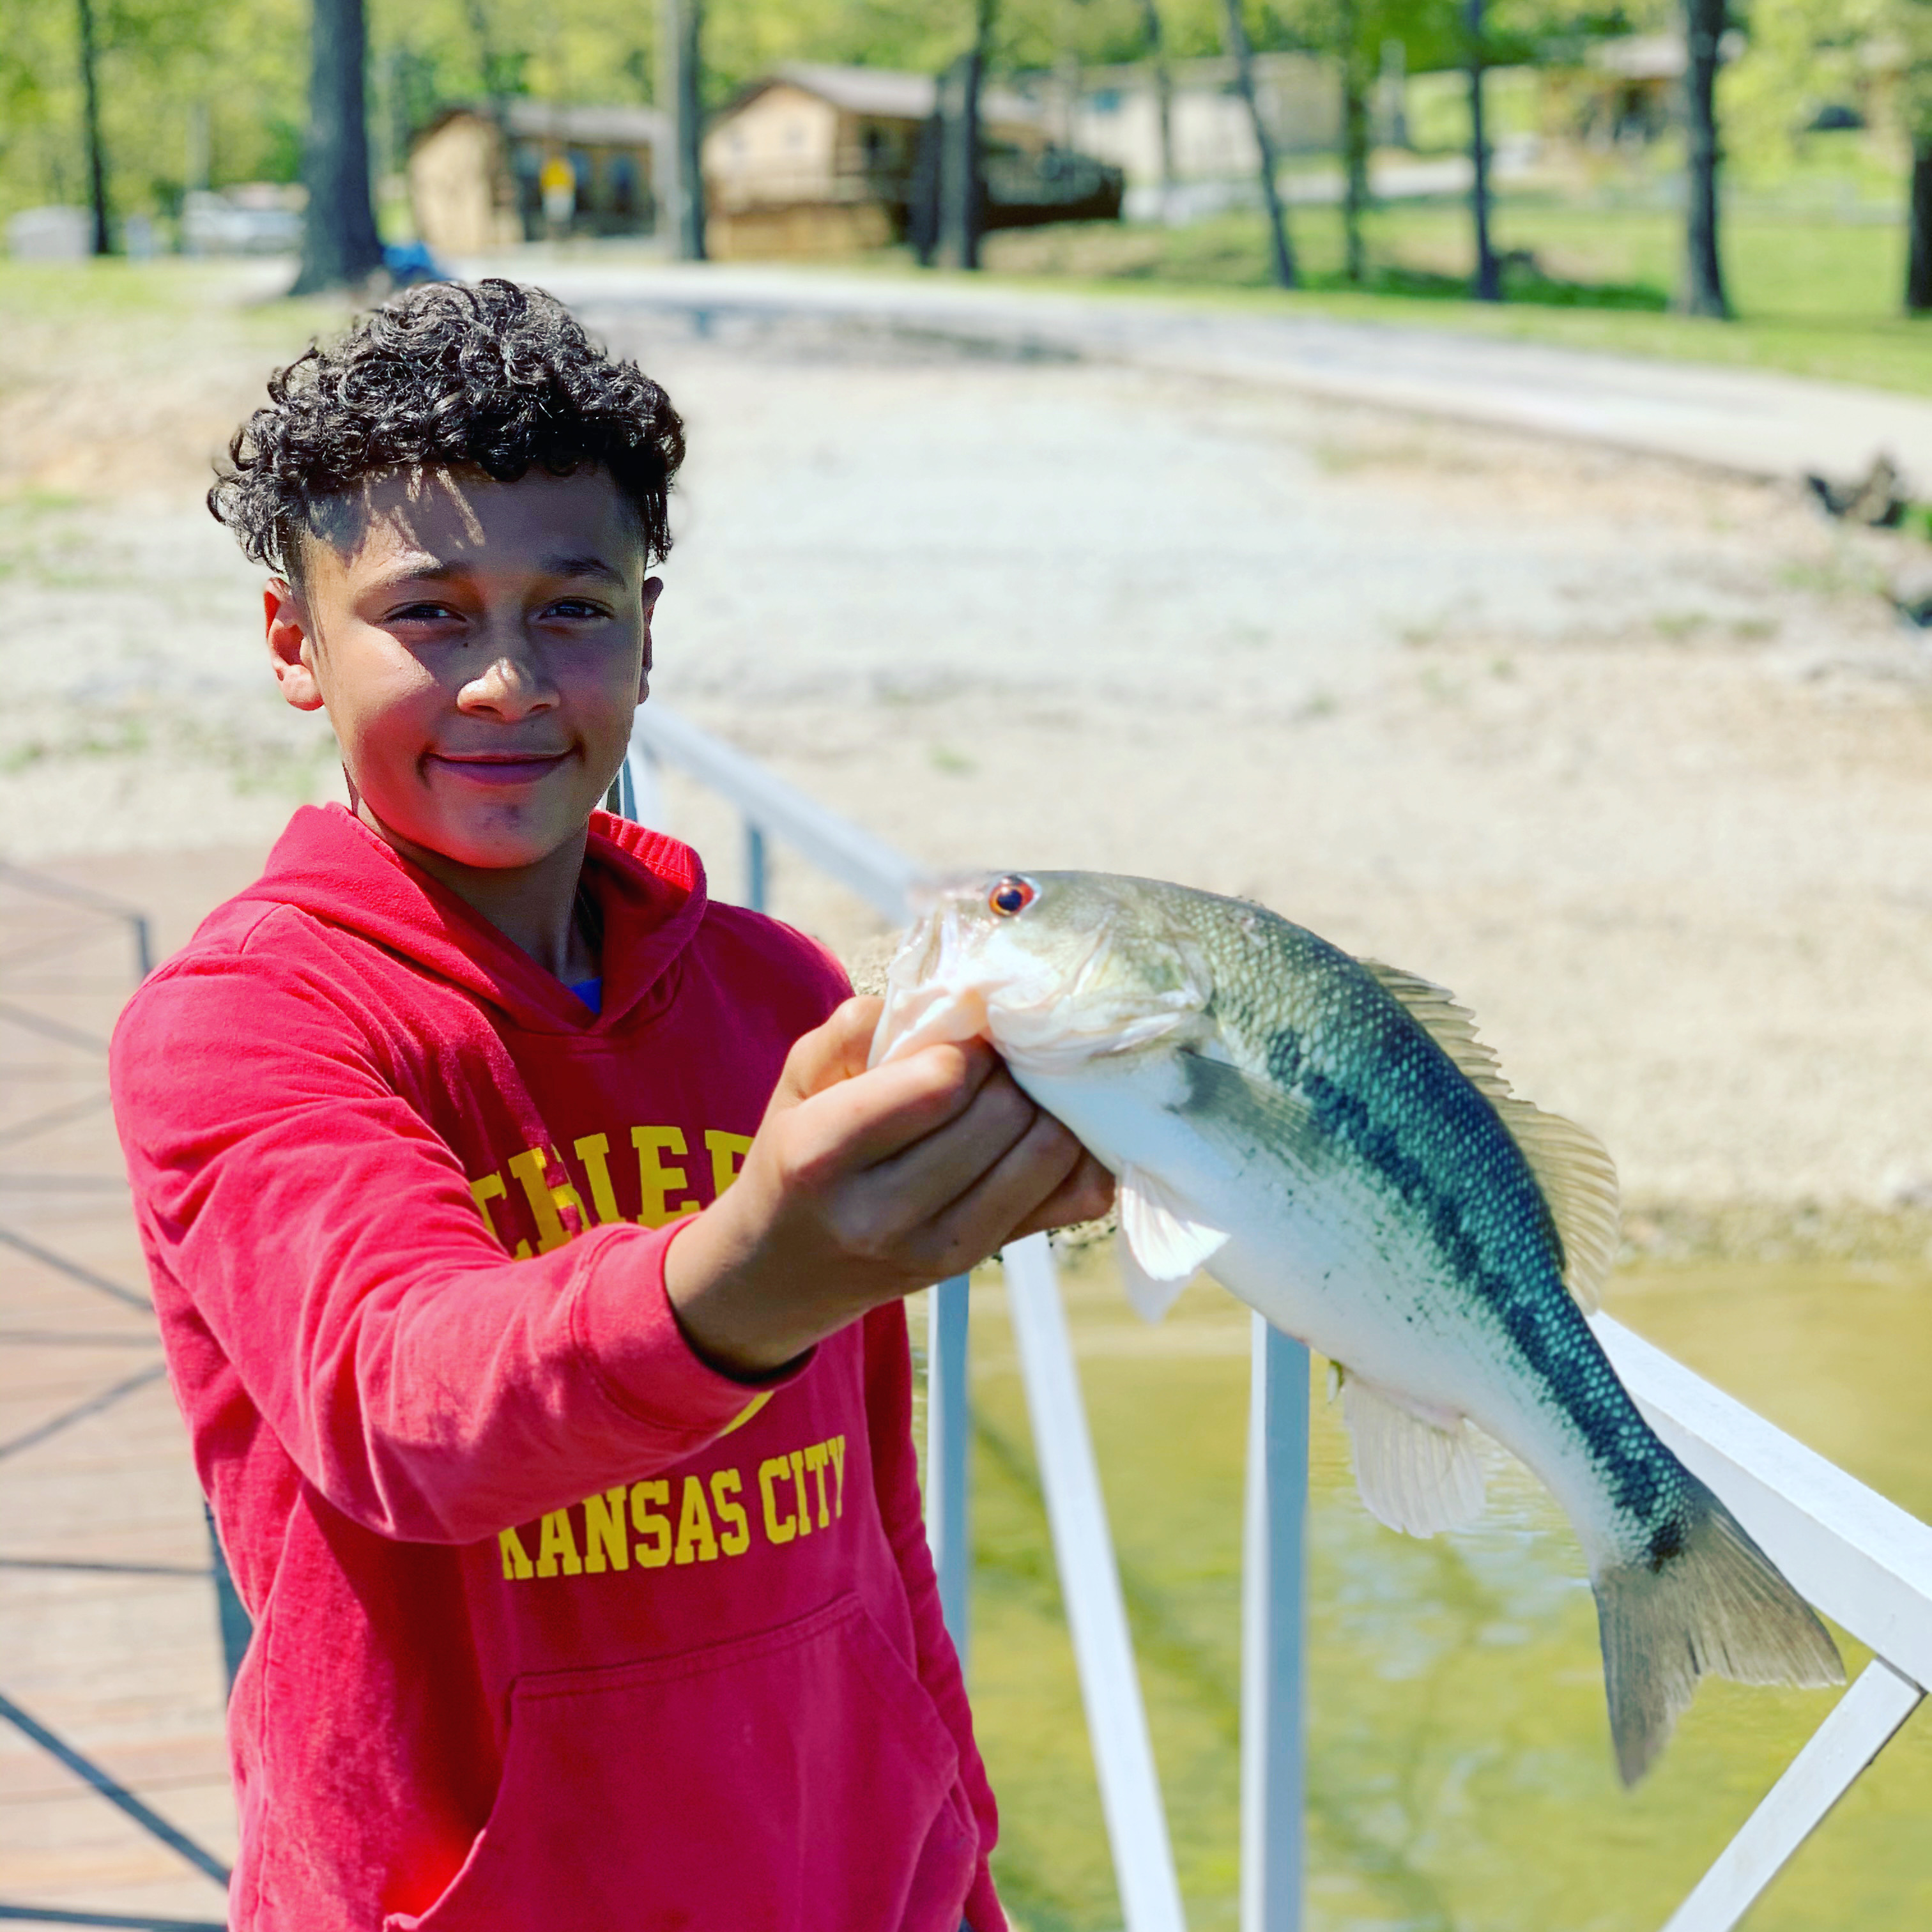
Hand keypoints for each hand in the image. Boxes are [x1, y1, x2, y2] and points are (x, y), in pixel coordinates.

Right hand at [662, 997, 1114, 1376]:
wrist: (785, 1272)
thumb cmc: (795, 1159)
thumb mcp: (797, 1081)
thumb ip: (856, 1029)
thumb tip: (946, 1002)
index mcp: (822, 1157)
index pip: (941, 1083)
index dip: (966, 1046)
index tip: (959, 1042)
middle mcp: (882, 1215)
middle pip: (1004, 1113)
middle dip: (1011, 1070)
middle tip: (996, 1061)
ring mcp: (941, 1250)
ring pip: (1049, 1151)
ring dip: (1048, 1104)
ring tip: (1018, 1091)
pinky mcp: (983, 1263)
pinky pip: (1077, 1197)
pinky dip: (1079, 1154)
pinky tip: (1042, 1132)